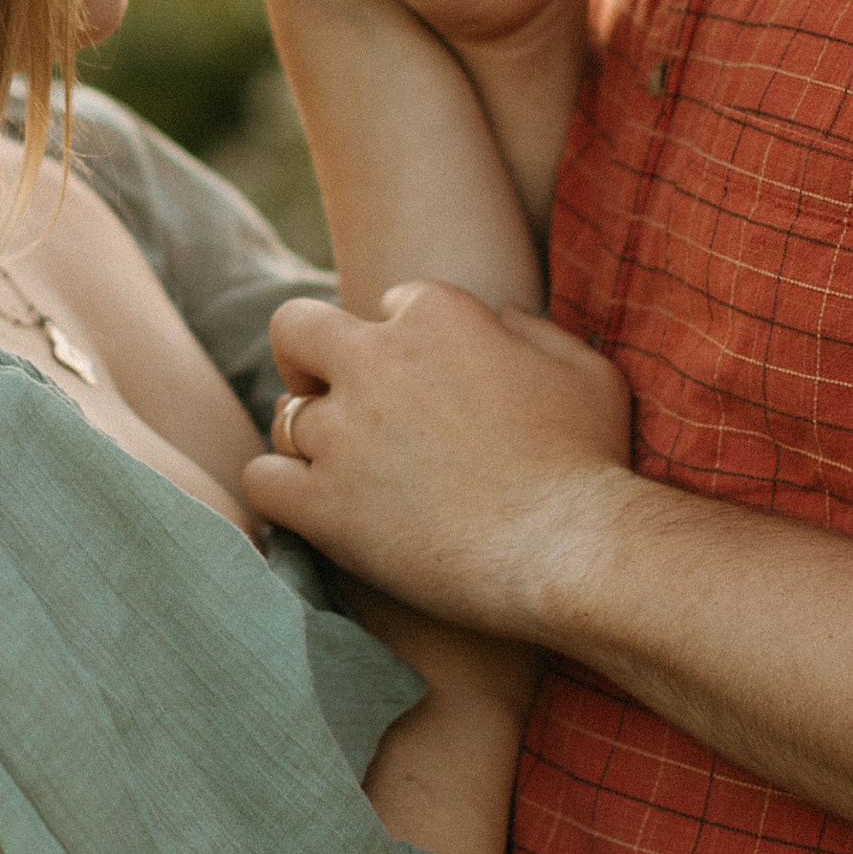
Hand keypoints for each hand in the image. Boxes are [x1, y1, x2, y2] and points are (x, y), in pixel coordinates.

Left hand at [246, 282, 636, 640]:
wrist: (571, 549)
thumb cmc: (591, 463)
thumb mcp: (587, 371)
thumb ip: (535, 331)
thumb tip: (502, 316)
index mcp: (437, 314)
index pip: (388, 304)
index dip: (400, 342)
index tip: (418, 382)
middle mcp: (376, 360)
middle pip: (296, 330)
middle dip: (306, 359)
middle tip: (330, 399)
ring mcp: (343, 433)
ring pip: (282, 417)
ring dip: (305, 440)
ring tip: (341, 474)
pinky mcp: (323, 504)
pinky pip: (261, 481)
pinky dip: (279, 494)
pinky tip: (311, 512)